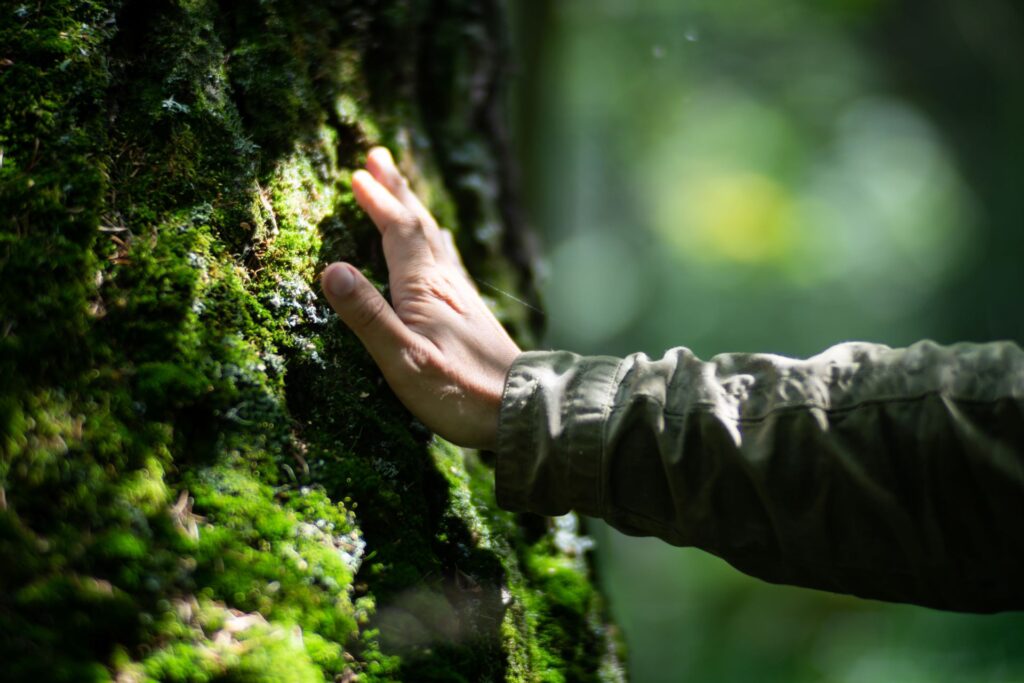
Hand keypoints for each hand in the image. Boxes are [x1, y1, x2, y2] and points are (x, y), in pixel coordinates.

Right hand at [321, 147, 520, 449]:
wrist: (521, 409)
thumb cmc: (459, 391)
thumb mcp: (404, 360)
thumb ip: (369, 316)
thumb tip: (332, 270)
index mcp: (425, 289)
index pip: (398, 233)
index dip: (379, 203)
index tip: (358, 174)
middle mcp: (446, 284)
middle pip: (419, 226)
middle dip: (398, 191)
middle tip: (379, 156)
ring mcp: (462, 298)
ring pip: (435, 241)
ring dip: (415, 212)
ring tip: (404, 193)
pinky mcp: (472, 315)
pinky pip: (448, 262)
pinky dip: (434, 243)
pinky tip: (439, 250)